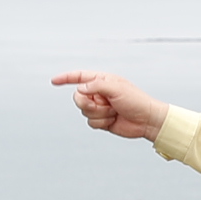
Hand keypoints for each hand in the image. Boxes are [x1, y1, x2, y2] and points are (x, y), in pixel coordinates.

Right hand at [52, 70, 168, 138]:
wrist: (146, 120)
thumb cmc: (135, 100)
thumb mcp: (116, 88)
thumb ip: (96, 86)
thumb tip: (80, 89)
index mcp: (102, 81)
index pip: (79, 77)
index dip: (66, 78)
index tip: (54, 81)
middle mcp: (98, 93)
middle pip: (78, 98)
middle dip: (89, 103)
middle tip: (105, 104)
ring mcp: (99, 107)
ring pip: (84, 112)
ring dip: (99, 114)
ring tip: (114, 112)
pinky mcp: (101, 120)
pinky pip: (91, 122)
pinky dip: (102, 122)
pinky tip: (113, 120)